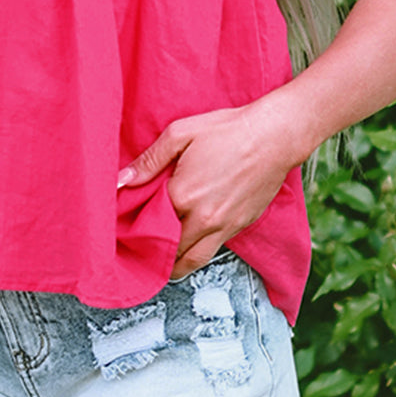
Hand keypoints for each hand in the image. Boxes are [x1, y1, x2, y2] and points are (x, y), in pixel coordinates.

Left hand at [117, 98, 299, 278]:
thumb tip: (121, 181)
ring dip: (174, 265)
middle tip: (139, 249)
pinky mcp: (239, 227)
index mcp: (182, 195)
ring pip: (191, 262)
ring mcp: (223, 226)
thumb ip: (149, 160)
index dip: (134, 226)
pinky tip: (189, 242)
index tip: (125, 227)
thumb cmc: (228, 130)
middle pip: (168, 252)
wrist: (274, 137)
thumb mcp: (180, 134)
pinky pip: (212, 251)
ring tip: (161, 260)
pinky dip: (197, 253)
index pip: (147, 224)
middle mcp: (202, 218)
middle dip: (152, 253)